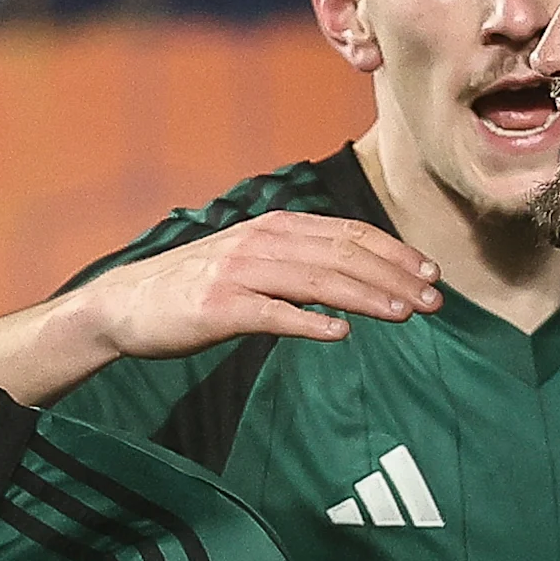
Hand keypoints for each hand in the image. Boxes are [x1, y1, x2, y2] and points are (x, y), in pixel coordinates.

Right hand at [76, 212, 440, 360]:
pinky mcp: (219, 308)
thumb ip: (297, 264)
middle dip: (394, 276)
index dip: (394, 252)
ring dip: (367, 297)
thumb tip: (351, 281)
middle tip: (433, 302)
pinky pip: (274, 314)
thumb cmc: (193, 289)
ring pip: (318, 280)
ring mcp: (239, 273)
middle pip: (343, 255)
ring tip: (404, 315)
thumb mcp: (250, 262)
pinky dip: (310, 322)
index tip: (429, 275)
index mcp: (274, 227)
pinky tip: (341, 333)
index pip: (349, 233)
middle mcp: (261, 241)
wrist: (126, 305)